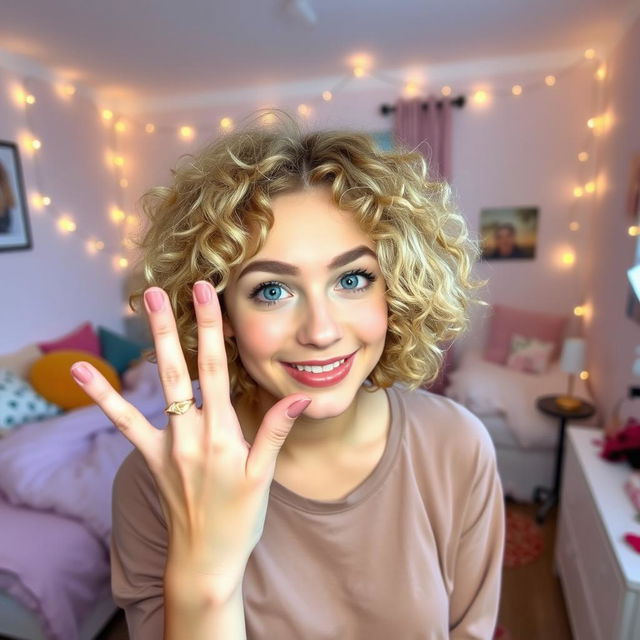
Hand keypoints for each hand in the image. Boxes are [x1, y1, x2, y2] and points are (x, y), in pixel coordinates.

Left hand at [70, 281, 310, 594]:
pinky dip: (103, 396)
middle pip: (183, 369)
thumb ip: (276, 430)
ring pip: (159, 386)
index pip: (217, 371)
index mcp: (224, 435)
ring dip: (150, 346)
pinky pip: (125, 422)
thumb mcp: (265, 475)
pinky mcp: (151, 457)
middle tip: (163, 290)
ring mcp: (167, 444)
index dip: (212, 329)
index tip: (207, 294)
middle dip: (175, 326)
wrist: (205, 558)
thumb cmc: (241, 517)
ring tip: (138, 312)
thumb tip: (299, 396)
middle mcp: (192, 434)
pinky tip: (81, 373)